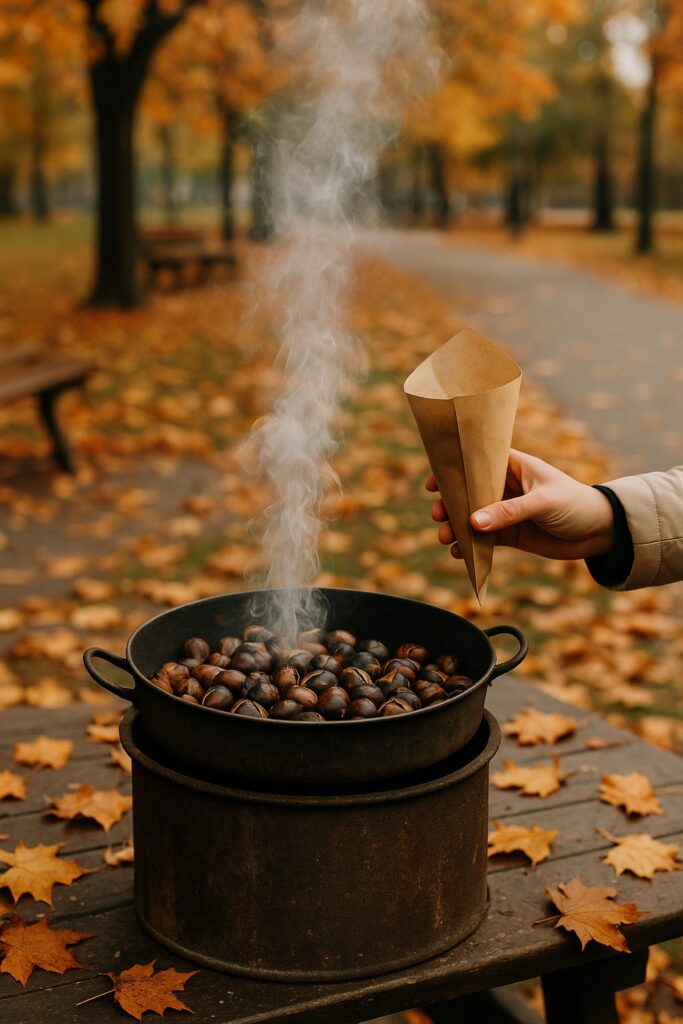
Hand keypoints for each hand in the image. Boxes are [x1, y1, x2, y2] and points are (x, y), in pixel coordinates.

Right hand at [426, 449, 614, 560]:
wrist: (600, 532)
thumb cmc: (575, 503)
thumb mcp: (542, 503)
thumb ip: (509, 512)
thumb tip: (473, 522)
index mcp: (513, 466)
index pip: (477, 462)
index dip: (453, 469)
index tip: (433, 482)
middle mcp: (505, 487)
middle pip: (468, 492)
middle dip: (450, 504)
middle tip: (438, 515)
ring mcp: (506, 511)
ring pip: (472, 517)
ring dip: (456, 527)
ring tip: (445, 538)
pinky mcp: (510, 534)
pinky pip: (483, 539)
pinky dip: (470, 546)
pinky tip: (460, 554)